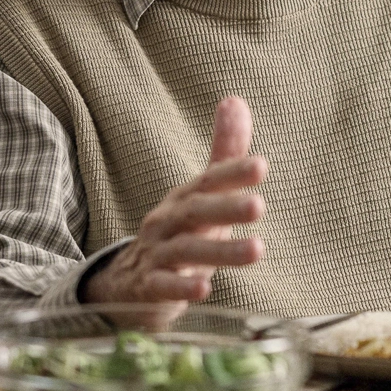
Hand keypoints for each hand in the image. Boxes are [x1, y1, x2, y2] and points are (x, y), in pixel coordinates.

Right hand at [84, 96, 266, 308]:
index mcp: (185, 198)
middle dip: (227, 207)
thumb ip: (224, 153)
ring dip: (221, 252)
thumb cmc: (180, 232)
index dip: (233, 172)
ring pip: (186, 251)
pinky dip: (181, 289)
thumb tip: (235, 100)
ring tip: (256, 250)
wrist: (128, 282)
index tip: (261, 166)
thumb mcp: (203, 195)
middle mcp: (168, 221)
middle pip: (195, 211)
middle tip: (260, 206)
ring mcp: (156, 254)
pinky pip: (162, 287)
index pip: (208, 180)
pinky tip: (204, 290)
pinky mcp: (148, 288)